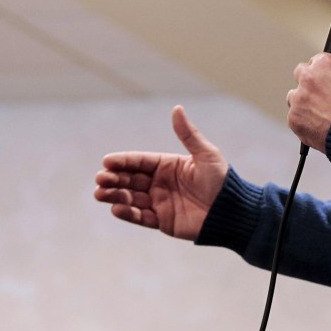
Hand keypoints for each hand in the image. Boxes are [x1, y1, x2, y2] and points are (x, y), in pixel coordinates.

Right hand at [93, 105, 227, 239]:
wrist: (231, 212)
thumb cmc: (222, 181)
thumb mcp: (206, 155)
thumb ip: (188, 134)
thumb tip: (176, 108)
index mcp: (168, 165)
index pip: (140, 161)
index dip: (123, 161)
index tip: (106, 160)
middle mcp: (160, 183)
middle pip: (130, 179)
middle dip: (113, 178)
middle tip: (100, 179)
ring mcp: (160, 202)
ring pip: (131, 198)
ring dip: (115, 195)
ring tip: (100, 194)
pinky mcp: (162, 221)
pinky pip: (141, 217)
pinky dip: (128, 214)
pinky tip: (116, 209)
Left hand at [286, 52, 330, 152]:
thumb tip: (330, 84)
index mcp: (324, 64)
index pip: (314, 62)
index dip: (320, 75)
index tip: (323, 82)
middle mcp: (308, 77)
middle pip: (300, 74)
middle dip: (307, 84)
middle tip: (318, 97)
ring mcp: (299, 98)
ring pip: (294, 97)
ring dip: (302, 104)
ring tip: (320, 116)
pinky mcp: (294, 117)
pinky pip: (294, 118)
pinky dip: (304, 123)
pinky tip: (318, 128)